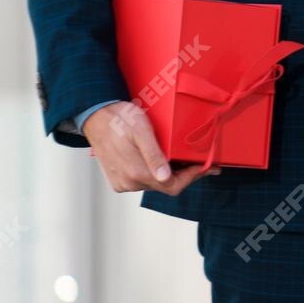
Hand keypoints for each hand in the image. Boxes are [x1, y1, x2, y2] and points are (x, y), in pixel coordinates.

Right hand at [83, 100, 220, 195]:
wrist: (96, 116)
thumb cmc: (120, 119)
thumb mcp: (141, 131)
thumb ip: (154, 155)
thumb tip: (165, 177)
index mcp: (136, 172)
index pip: (173, 186)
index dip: (193, 177)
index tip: (208, 167)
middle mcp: (129, 183)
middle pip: (166, 186)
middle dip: (186, 175)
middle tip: (202, 162)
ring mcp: (122, 183)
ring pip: (156, 184)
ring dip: (171, 173)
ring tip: (184, 159)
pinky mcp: (118, 180)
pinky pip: (143, 181)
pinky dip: (157, 173)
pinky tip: (165, 161)